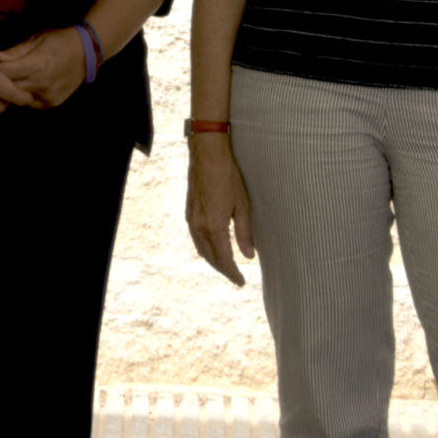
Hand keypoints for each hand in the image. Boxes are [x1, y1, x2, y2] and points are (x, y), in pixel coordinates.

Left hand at [0, 28, 85, 108]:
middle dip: (0, 82)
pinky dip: (26, 95)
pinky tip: (29, 85)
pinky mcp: (52, 102)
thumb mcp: (37, 40)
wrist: (87, 53)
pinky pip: (31, 102)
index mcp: (37, 65)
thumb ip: (16, 51)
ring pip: (19, 98)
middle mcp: (42, 83)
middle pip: (9, 88)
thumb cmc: (59, 41)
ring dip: (13, 90)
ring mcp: (48, 95)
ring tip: (13, 79)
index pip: (5, 73)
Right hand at [185, 137, 255, 285]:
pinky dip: (205, 249)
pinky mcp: (189, 213)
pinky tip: (213, 248)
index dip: (233, 273)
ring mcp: (191, 220)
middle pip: (210, 258)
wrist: (207, 156)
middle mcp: (199, 227)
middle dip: (223, 270)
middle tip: (236, 278)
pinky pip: (196, 239)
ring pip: (201, 249)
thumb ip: (245, 233)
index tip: (241, 282)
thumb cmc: (228, 177)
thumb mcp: (243, 206)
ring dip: (213, 261)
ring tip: (226, 266)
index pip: (224, 259)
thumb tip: (249, 256)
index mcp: (214, 227)